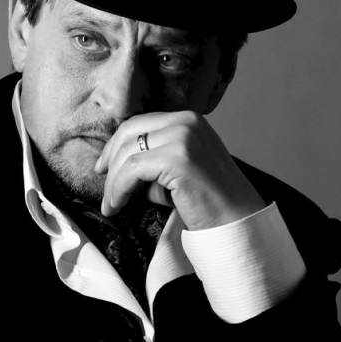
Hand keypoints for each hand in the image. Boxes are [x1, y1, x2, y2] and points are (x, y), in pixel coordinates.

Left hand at [94, 111, 265, 230]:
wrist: (237, 222)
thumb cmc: (206, 201)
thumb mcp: (175, 170)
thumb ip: (150, 160)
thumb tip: (113, 165)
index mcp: (187, 119)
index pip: (138, 123)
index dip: (115, 146)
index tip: (104, 168)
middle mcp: (186, 121)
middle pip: (128, 132)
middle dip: (109, 161)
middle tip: (103, 188)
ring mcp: (184, 137)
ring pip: (127, 153)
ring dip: (112, 182)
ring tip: (111, 205)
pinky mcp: (179, 158)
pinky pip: (132, 170)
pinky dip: (118, 189)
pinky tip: (116, 206)